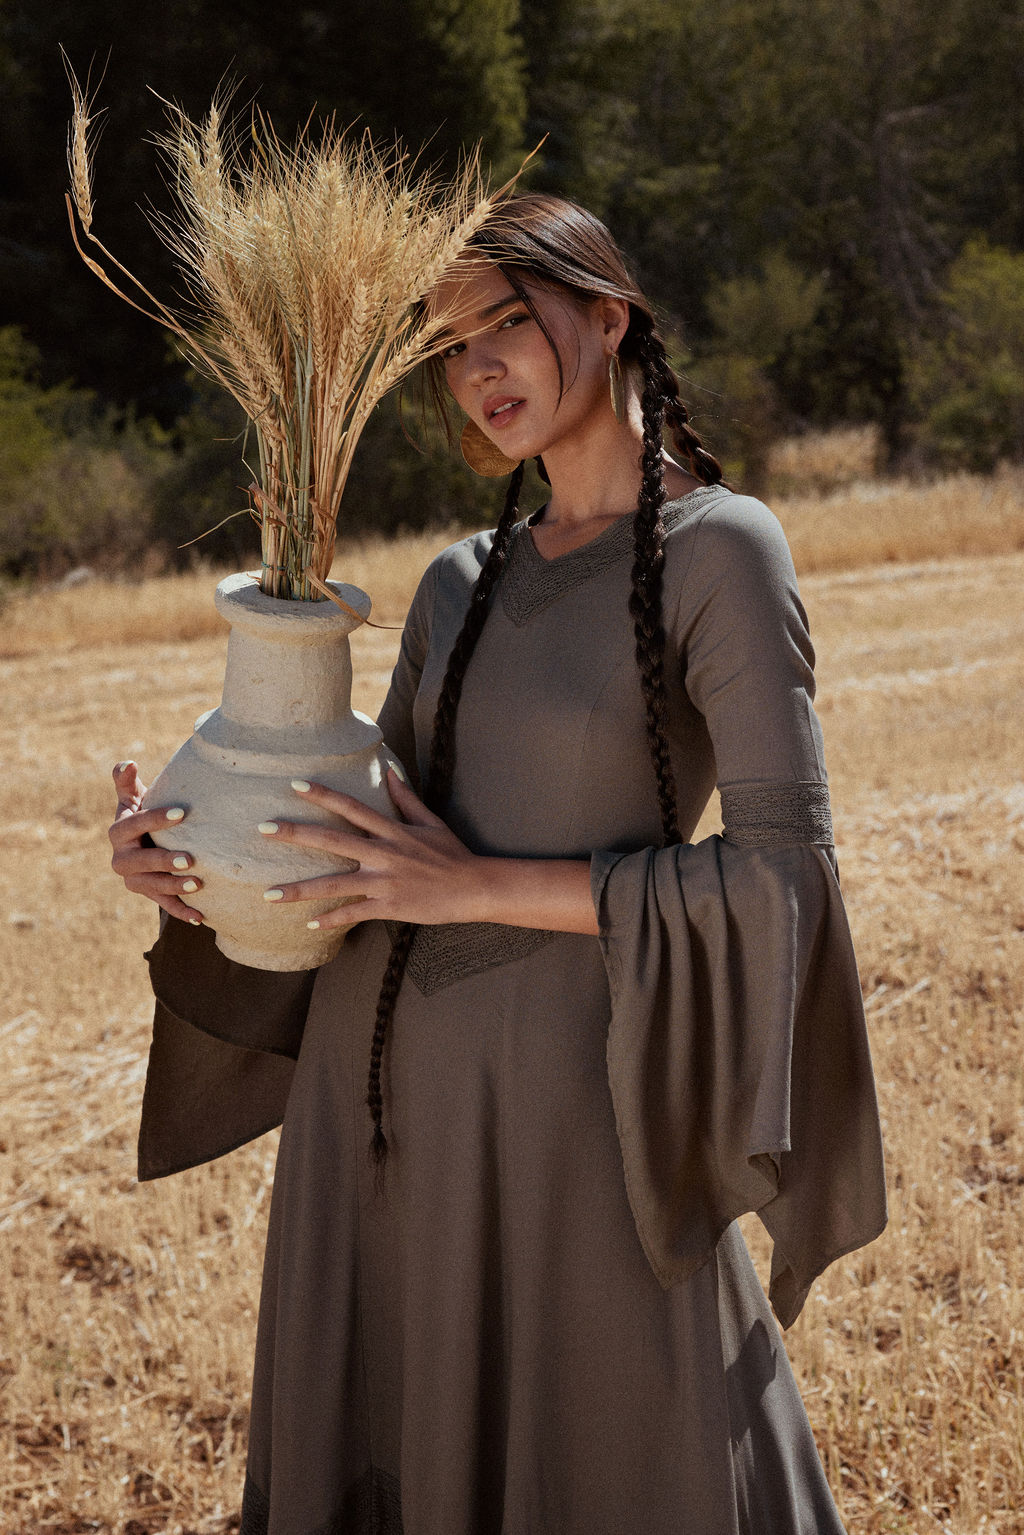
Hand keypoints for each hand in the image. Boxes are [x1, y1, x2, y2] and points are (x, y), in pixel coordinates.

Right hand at [108, 761, 203, 923]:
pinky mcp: (149, 895)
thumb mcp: (133, 797)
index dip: (155, 819)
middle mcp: (121, 860)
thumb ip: (126, 782)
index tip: (181, 813)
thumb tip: (126, 763)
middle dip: (163, 861)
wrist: (142, 841)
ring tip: (198, 884)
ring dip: (174, 888)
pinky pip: (164, 905)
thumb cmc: (142, 813)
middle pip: (139, 862)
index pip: (134, 825)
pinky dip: (182, 912)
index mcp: (118, 833)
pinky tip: (201, 917)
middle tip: (190, 858)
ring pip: (151, 887)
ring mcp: (134, 880)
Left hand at [257, 771, 488, 930]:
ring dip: (299, 890)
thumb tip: (390, 772)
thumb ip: (406, 799)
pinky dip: (331, 919)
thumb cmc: (452, 854)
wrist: (474, 888)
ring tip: (268, 894)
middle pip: (332, 840)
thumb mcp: (431, 822)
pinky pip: (353, 913)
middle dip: (296, 834)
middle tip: (263, 828)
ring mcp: (384, 882)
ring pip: (334, 884)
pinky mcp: (388, 906)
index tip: (295, 784)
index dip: (323, 795)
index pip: (351, 807)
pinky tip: (309, 924)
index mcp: (392, 830)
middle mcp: (384, 853)